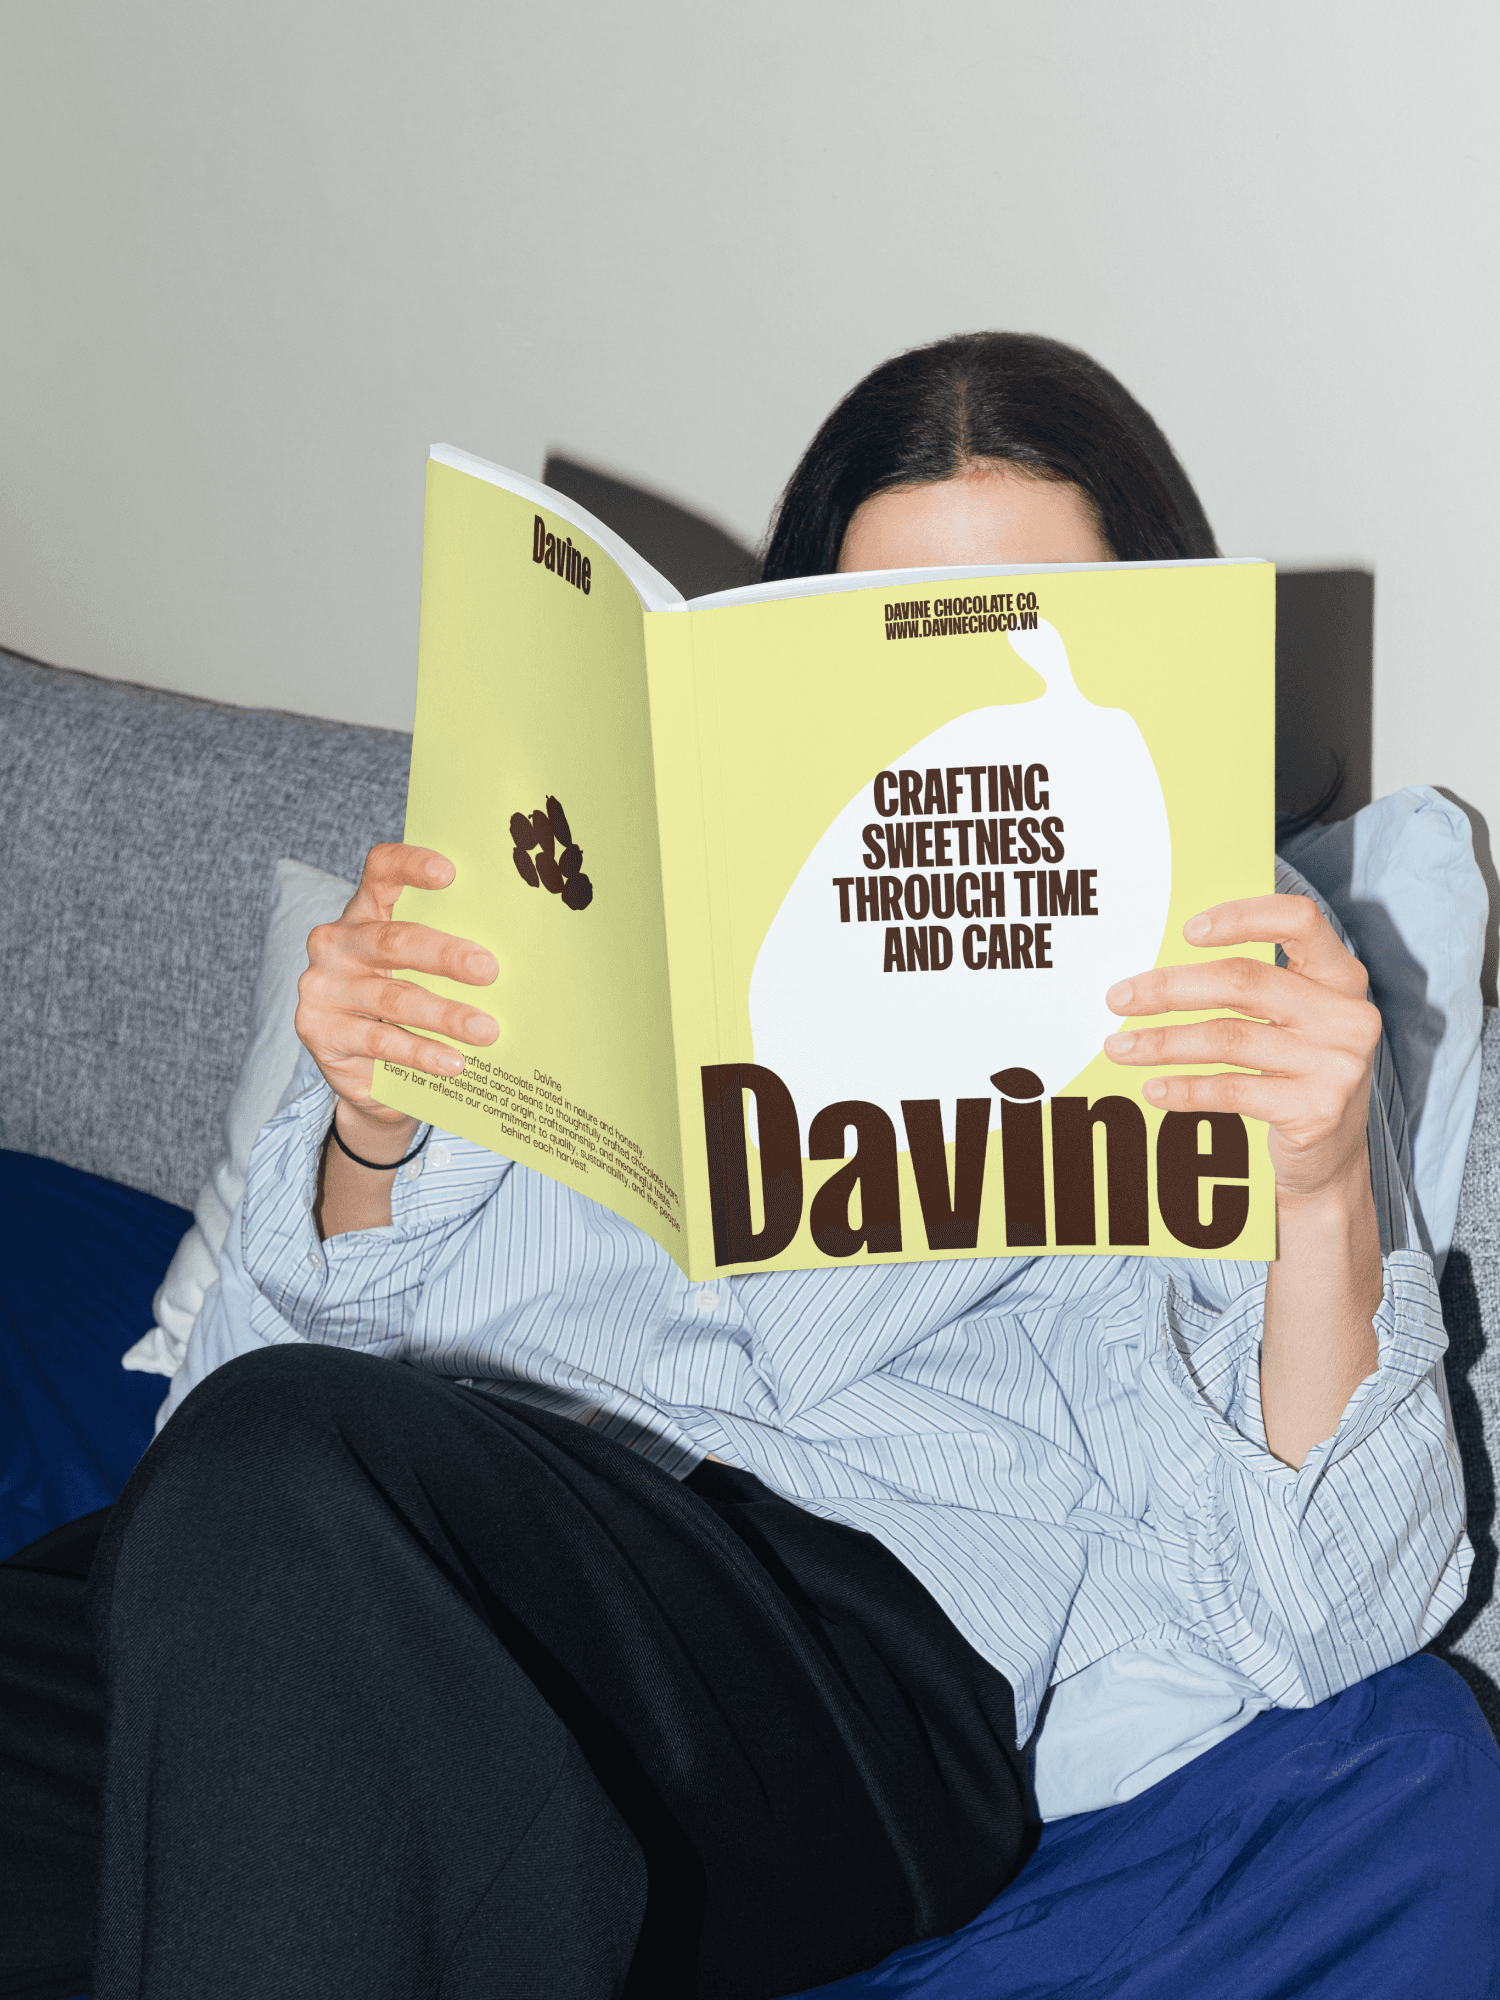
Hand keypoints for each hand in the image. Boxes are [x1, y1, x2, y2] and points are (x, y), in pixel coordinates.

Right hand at [295, 842, 497, 1135]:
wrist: (367, 1069)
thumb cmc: (405, 1004)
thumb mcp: (421, 972)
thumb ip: (449, 954)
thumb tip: (523, 957)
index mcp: (366, 912)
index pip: (381, 872)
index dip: (411, 865)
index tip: (450, 872)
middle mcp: (337, 942)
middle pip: (394, 940)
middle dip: (446, 954)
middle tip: (489, 970)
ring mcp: (324, 986)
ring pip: (393, 997)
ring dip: (445, 1015)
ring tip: (486, 1030)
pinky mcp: (321, 1031)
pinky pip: (380, 1041)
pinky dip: (422, 1053)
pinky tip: (454, 1062)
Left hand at [1102, 894, 1381, 1207]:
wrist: (1328, 1163)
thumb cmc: (1293, 1075)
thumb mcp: (1290, 1022)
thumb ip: (1251, 988)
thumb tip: (1158, 970)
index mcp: (1342, 977)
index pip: (1300, 921)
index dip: (1242, 917)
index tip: (1186, 931)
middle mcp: (1348, 1015)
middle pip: (1245, 982)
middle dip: (1170, 988)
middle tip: (1118, 998)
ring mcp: (1337, 1065)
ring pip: (1228, 1038)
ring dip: (1162, 1042)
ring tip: (1118, 1048)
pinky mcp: (1316, 1111)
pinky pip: (1232, 1090)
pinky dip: (1185, 1089)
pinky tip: (1153, 1090)